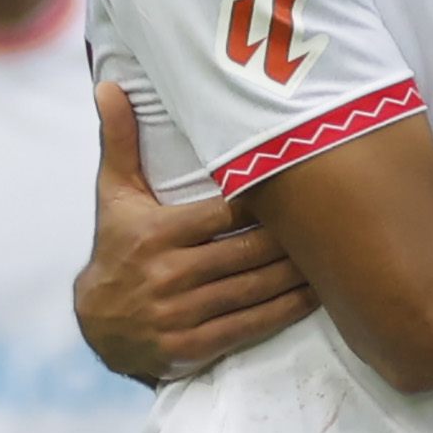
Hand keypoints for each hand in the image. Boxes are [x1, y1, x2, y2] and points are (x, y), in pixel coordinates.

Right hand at [75, 83, 319, 381]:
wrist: (96, 323)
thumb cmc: (117, 246)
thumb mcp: (113, 195)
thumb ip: (120, 140)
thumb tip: (108, 85)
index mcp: (155, 234)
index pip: (224, 214)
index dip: (265, 202)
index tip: (300, 187)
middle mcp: (168, 275)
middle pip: (247, 252)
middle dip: (292, 238)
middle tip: (334, 222)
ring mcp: (180, 314)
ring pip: (254, 289)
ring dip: (297, 274)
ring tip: (335, 255)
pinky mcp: (192, 346)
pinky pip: (249, 325)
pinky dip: (285, 310)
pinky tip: (314, 296)